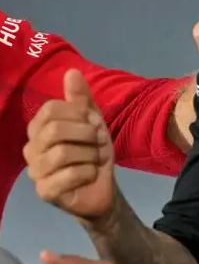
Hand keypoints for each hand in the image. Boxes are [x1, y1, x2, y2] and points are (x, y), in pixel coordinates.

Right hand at [24, 69, 114, 219]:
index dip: (78, 113)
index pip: (51, 109)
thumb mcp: (92, 121)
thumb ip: (81, 98)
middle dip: (86, 134)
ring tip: (94, 158)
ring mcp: (35, 172)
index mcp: (39, 128)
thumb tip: (72, 72)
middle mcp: (31, 148)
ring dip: (90, 154)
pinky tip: (90, 174)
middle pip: (54, 130)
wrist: (102, 185)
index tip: (92, 123)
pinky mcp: (45, 192)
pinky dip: (88, 172)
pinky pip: (69, 175)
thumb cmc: (92, 150)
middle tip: (97, 142)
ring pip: (62, 153)